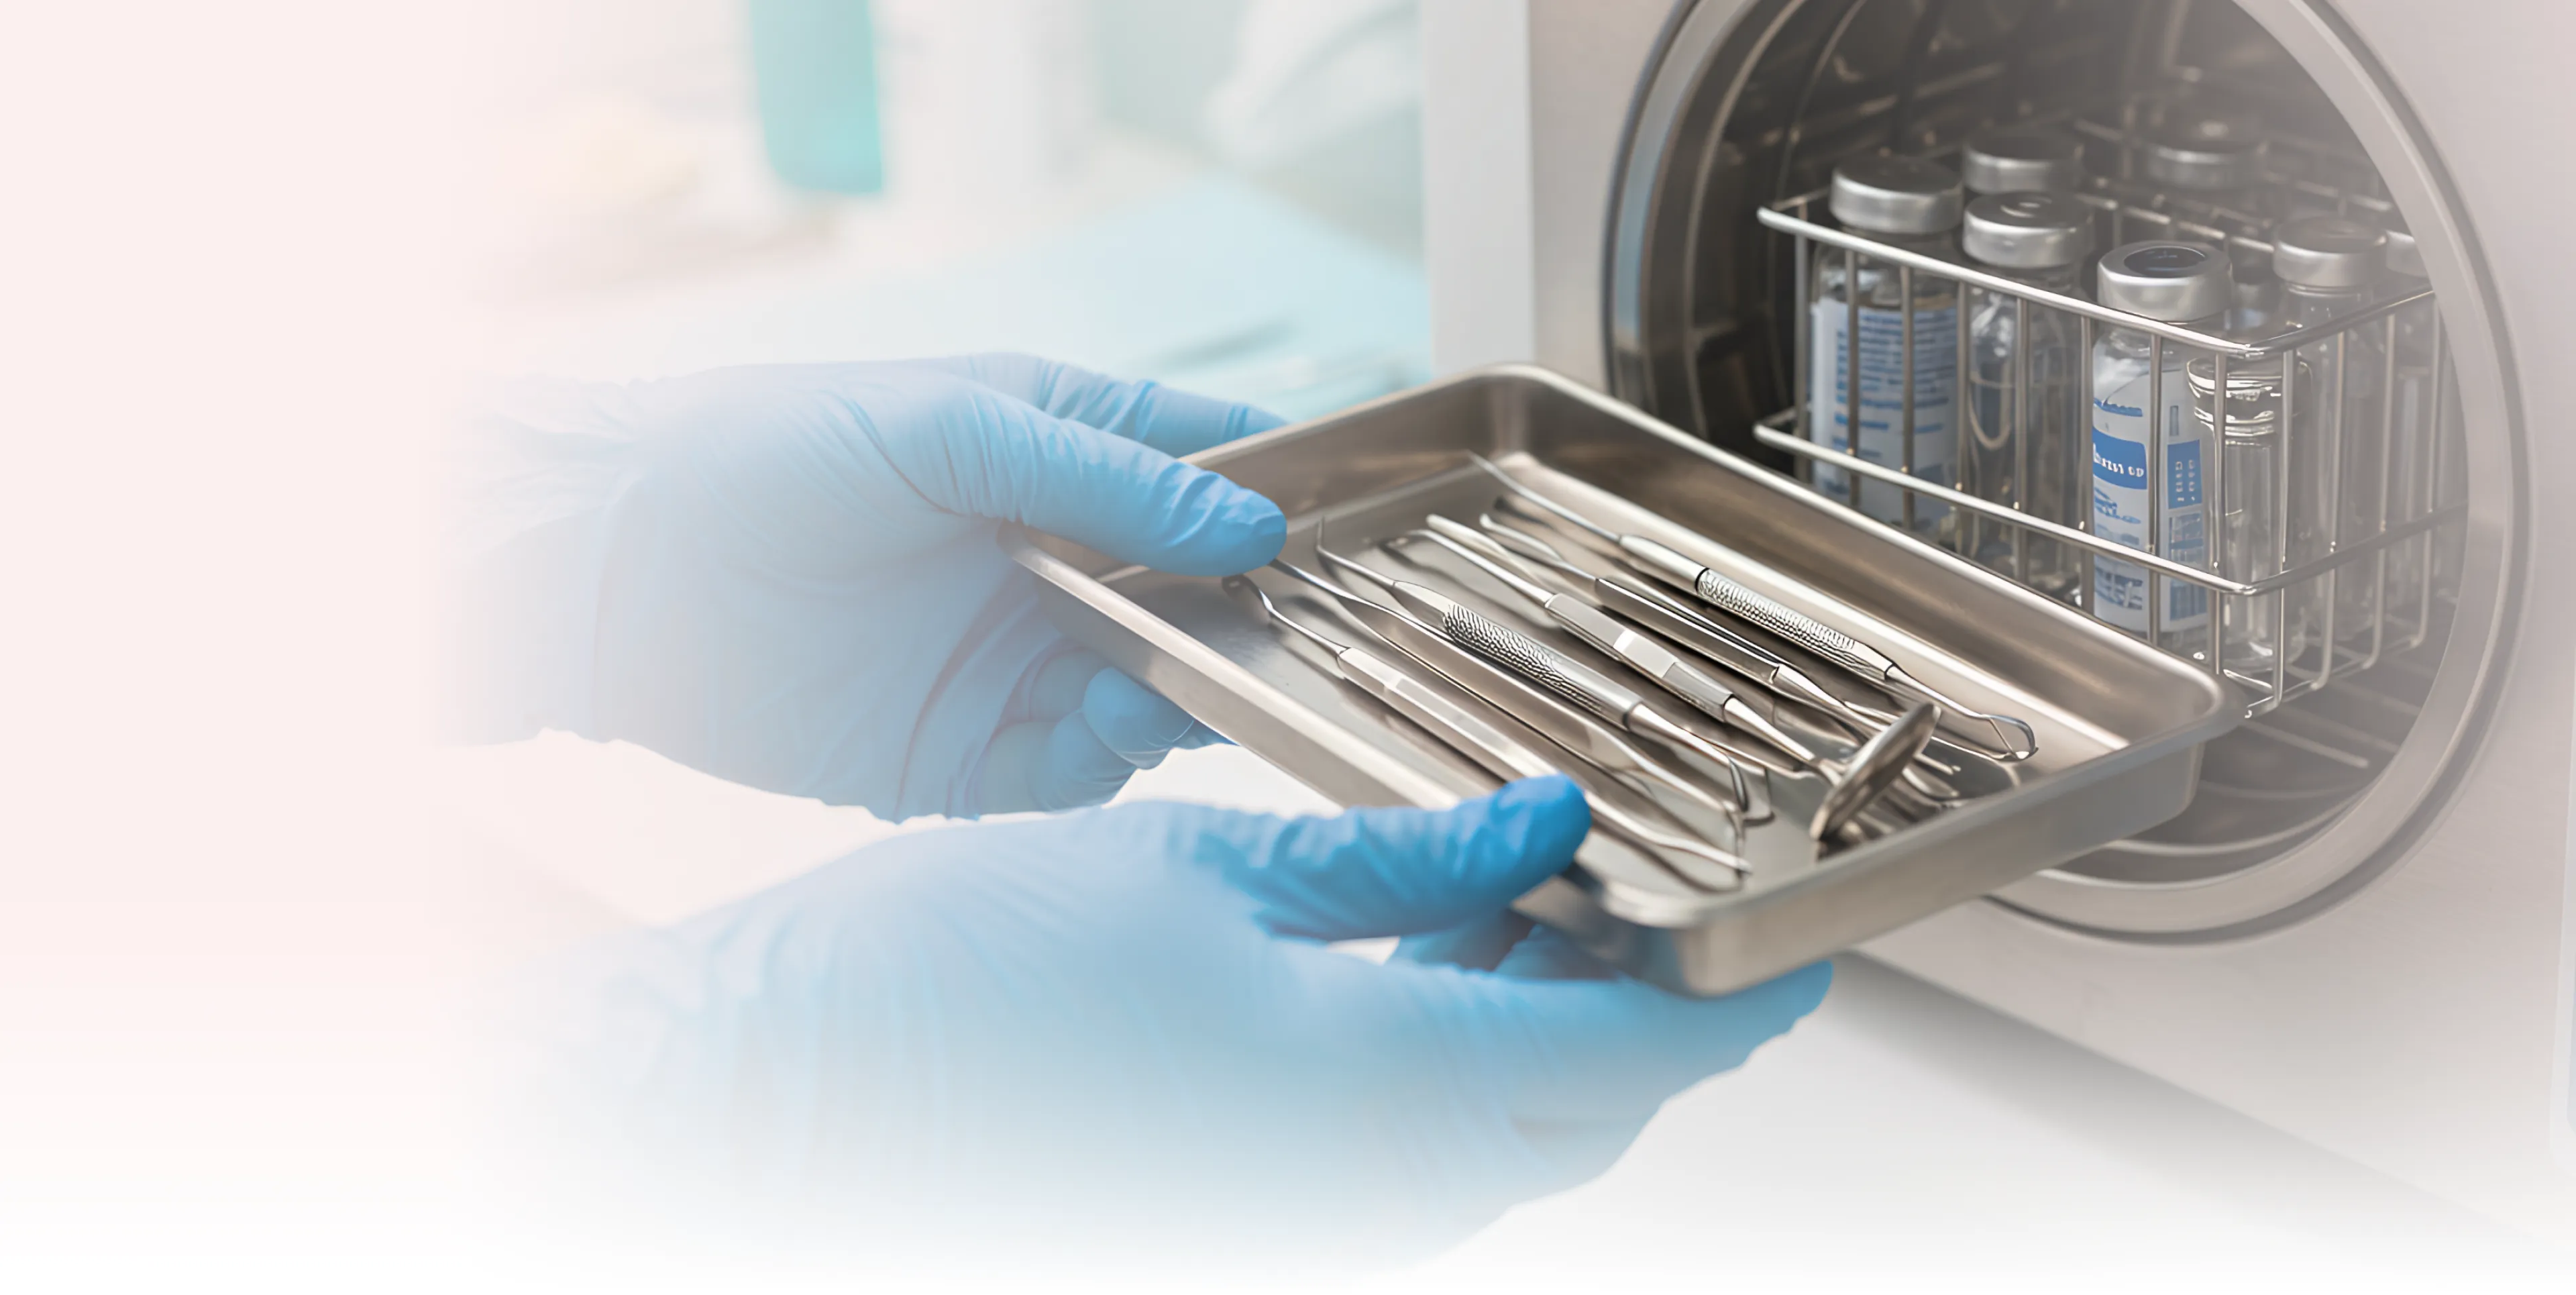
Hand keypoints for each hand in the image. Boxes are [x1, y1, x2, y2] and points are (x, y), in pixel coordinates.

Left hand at [453, 355, 1285, 816]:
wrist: (608, 566)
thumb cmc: (763, 450)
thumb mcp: (949, 425)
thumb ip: (1102, 476)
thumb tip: (1251, 523)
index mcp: (1058, 455)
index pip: (1207, 468)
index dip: (1284, 498)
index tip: (1344, 531)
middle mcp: (1051, 564)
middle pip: (1199, 601)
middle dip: (1244, 619)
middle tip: (1272, 633)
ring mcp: (1012, 662)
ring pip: (1153, 695)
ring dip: (1178, 693)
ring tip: (1160, 677)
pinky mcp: (963, 757)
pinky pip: (1071, 775)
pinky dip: (1104, 759)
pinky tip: (1101, 725)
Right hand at [505, 777, 1831, 1269]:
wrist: (792, 1094)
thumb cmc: (963, 983)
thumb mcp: (1206, 871)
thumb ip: (1396, 860)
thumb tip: (1531, 827)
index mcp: (1379, 1093)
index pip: (1636, 1062)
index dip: (1737, 1004)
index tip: (1795, 950)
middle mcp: (1367, 1193)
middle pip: (1579, 1112)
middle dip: (1638, 1007)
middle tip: (1641, 893)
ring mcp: (1307, 1223)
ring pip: (1497, 1143)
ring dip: (1539, 1035)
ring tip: (1532, 905)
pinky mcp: (1247, 1218)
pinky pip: (1405, 1164)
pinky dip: (1449, 1073)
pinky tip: (1421, 971)